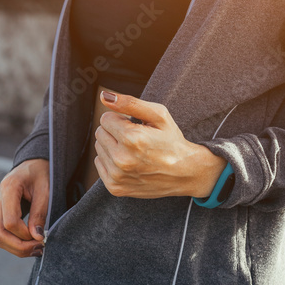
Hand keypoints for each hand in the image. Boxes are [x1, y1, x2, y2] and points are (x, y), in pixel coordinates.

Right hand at [0, 158, 48, 256]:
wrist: (33, 165)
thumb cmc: (41, 174)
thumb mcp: (46, 191)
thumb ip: (40, 213)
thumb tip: (37, 237)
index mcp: (8, 188)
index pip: (10, 222)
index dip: (25, 235)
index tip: (41, 237)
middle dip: (19, 247)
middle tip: (39, 249)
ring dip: (16, 248)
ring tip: (36, 249)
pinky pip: (1, 233)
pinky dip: (14, 243)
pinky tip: (29, 243)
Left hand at [93, 90, 227, 198]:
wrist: (185, 173)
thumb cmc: (172, 141)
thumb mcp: (158, 115)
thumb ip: (129, 103)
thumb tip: (104, 96)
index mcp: (132, 139)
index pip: (105, 119)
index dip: (121, 119)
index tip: (135, 126)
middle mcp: (122, 160)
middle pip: (100, 133)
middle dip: (115, 132)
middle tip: (136, 139)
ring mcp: (117, 176)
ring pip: (99, 148)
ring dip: (112, 146)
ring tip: (134, 151)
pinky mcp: (115, 188)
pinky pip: (99, 164)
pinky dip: (110, 161)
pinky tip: (129, 162)